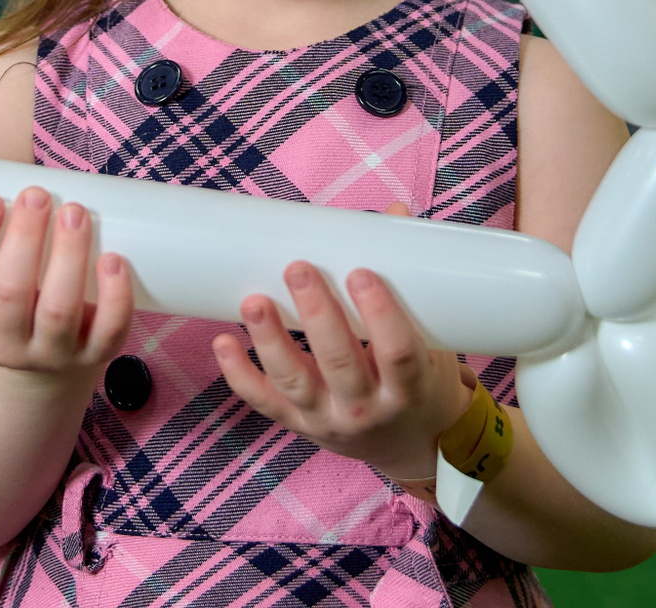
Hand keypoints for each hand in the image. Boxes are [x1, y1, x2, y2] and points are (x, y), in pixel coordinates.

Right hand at [0, 187, 133, 374]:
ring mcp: (55, 355)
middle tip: (36, 193)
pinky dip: (117, 297)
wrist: (41, 373)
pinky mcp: (97, 355)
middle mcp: (8, 348)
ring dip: (70, 259)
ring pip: (63, 311)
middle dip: (24, 242)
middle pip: (13, 295)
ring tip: (76, 210)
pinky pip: (111, 332)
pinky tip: (117, 259)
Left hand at [212, 252, 474, 483]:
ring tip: (253, 301)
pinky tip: (223, 342)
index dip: (380, 314)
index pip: (397, 353)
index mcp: (409, 390)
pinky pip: (264, 402)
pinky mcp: (299, 426)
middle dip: (317, 315)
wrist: (412, 443)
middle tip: (299, 269)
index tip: (361, 273)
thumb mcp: (433, 342)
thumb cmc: (422, 382)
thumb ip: (411, 281)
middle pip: (340, 363)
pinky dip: (239, 375)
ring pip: (295, 383)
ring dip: (270, 341)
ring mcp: (328, 420)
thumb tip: (394, 212)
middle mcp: (367, 410)